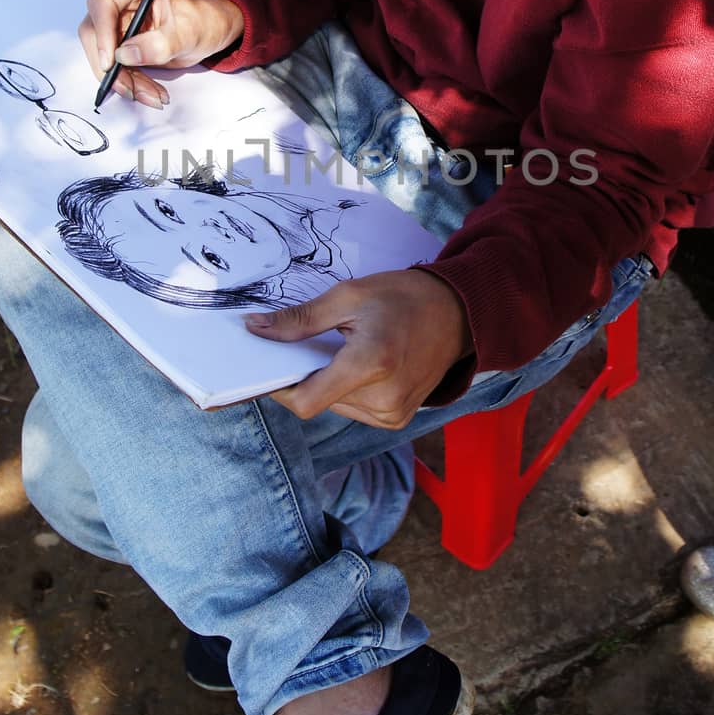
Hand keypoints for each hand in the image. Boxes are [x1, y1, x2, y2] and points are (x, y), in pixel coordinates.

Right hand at [79, 0, 243, 107]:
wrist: (211, 27)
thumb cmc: (204, 20)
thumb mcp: (188, 33)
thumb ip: (159, 44)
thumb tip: (124, 56)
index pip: (104, 3)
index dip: (102, 34)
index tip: (111, 63)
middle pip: (94, 30)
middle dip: (111, 66)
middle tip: (131, 90)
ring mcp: (115, 15)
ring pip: (101, 50)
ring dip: (121, 77)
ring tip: (150, 96)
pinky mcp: (117, 35)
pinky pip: (112, 60)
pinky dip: (127, 79)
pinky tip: (147, 91)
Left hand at [247, 270, 473, 427]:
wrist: (457, 312)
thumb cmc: (403, 297)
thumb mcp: (348, 295)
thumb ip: (299, 320)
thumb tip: (256, 329)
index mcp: (371, 364)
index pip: (305, 401)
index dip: (279, 388)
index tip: (271, 365)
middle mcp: (384, 399)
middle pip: (318, 401)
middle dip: (307, 374)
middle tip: (318, 342)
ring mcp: (394, 414)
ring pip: (333, 406)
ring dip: (328, 382)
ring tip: (348, 349)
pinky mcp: (398, 419)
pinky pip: (354, 410)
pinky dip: (347, 389)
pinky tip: (364, 364)